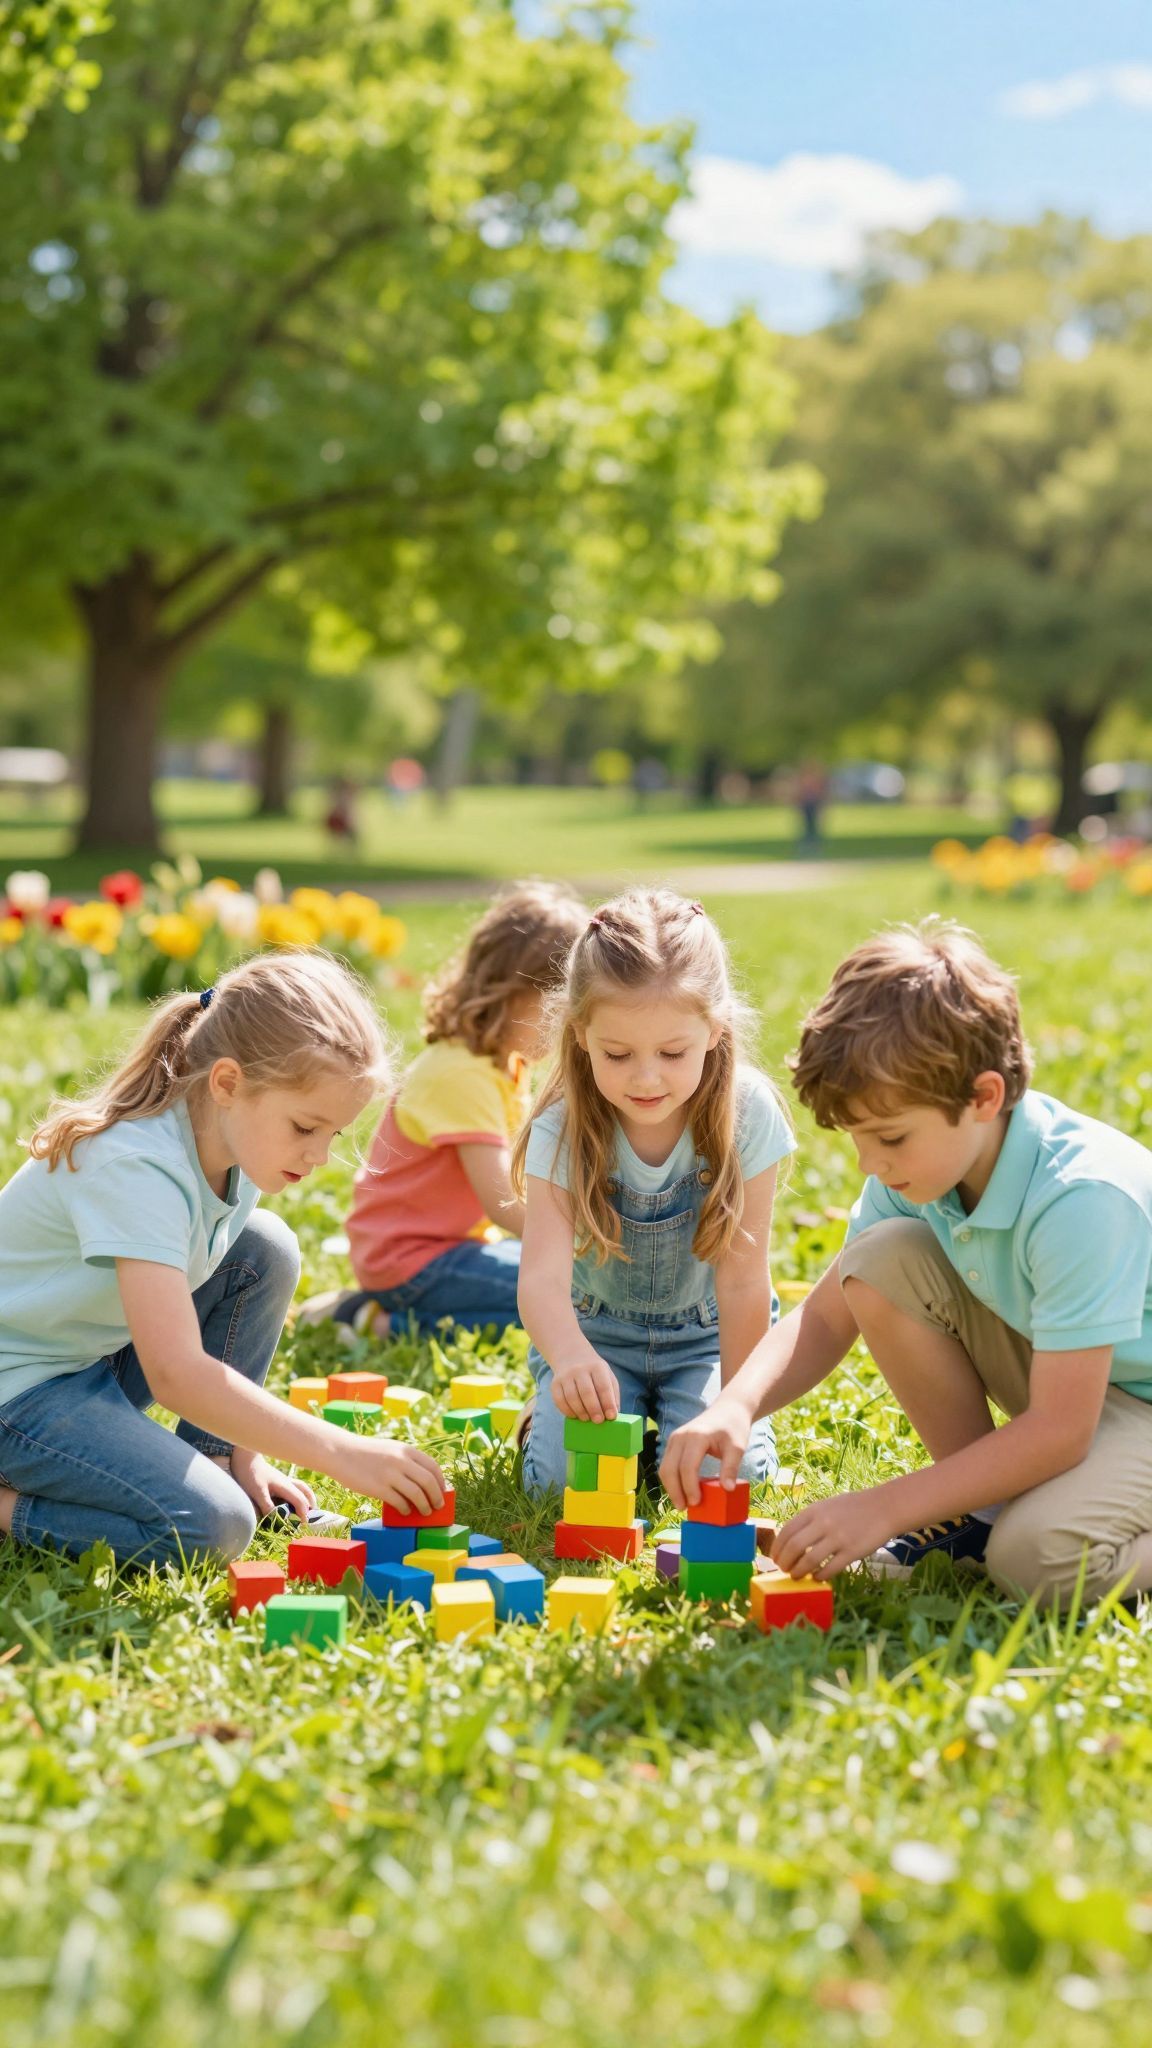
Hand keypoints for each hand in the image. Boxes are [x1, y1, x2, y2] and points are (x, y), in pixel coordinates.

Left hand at [229, 1448, 315, 1520]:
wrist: (245, 1458)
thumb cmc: (250, 1474)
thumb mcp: (257, 1492)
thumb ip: (267, 1505)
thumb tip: (277, 1518)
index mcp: (285, 1486)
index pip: (301, 1501)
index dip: (304, 1515)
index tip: (303, 1526)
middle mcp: (288, 1482)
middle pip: (306, 1494)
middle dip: (309, 1507)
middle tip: (309, 1519)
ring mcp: (284, 1480)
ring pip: (302, 1489)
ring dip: (307, 1499)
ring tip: (308, 1510)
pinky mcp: (279, 1479)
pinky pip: (296, 1487)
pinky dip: (300, 1494)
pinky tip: (293, 1500)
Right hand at [334, 1436, 446, 1517]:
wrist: (341, 1452)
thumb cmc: (366, 1453)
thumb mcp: (391, 1449)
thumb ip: (406, 1461)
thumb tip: (424, 1481)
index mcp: (406, 1450)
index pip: (433, 1467)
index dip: (441, 1482)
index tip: (442, 1492)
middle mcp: (401, 1460)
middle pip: (428, 1482)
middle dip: (436, 1497)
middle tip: (438, 1506)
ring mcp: (390, 1474)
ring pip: (417, 1494)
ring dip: (424, 1506)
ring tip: (425, 1512)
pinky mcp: (378, 1487)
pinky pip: (400, 1502)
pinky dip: (406, 1509)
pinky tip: (405, 1511)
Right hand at [550, 1355, 619, 1423]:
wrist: (571, 1356)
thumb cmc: (594, 1372)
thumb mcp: (607, 1376)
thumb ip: (612, 1395)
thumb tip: (612, 1415)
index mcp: (597, 1367)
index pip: (603, 1386)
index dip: (608, 1403)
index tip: (611, 1417)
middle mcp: (580, 1369)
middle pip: (586, 1392)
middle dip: (594, 1409)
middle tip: (598, 1421)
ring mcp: (565, 1376)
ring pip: (572, 1397)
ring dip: (580, 1412)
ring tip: (587, 1419)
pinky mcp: (555, 1383)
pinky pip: (559, 1400)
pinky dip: (567, 1411)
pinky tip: (574, 1415)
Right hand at [660, 1394, 754, 1507]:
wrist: (728, 1409)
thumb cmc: (734, 1428)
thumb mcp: (738, 1447)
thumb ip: (731, 1467)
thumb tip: (727, 1490)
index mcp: (696, 1436)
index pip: (687, 1466)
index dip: (690, 1487)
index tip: (697, 1503)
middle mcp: (680, 1436)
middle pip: (669, 1469)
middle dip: (675, 1491)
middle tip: (685, 1508)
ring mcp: (674, 1438)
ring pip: (664, 1468)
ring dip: (670, 1487)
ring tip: (682, 1503)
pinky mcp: (673, 1442)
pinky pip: (667, 1464)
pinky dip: (671, 1480)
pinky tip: (681, 1491)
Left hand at [771, 1489, 895, 1578]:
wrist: (884, 1508)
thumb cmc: (853, 1508)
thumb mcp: (827, 1506)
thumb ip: (810, 1520)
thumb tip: (790, 1542)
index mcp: (814, 1511)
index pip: (786, 1531)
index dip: (777, 1548)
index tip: (774, 1558)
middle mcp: (823, 1523)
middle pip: (794, 1547)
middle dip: (785, 1562)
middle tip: (784, 1570)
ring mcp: (838, 1538)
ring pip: (809, 1560)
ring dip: (799, 1572)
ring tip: (797, 1576)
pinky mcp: (852, 1552)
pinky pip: (830, 1569)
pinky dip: (820, 1576)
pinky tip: (817, 1577)